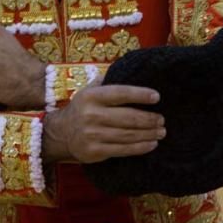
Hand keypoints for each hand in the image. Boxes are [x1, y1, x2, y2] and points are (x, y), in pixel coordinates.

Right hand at [42, 84, 164, 163]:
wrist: (61, 133)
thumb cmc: (83, 108)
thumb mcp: (90, 90)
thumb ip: (108, 81)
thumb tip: (133, 72)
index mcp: (92, 96)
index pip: (121, 93)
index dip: (140, 94)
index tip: (157, 97)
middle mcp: (91, 115)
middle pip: (129, 117)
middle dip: (150, 119)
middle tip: (162, 119)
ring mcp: (93, 134)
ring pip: (128, 135)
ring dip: (149, 134)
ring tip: (161, 131)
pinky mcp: (95, 151)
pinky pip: (123, 150)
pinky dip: (141, 147)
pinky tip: (152, 144)